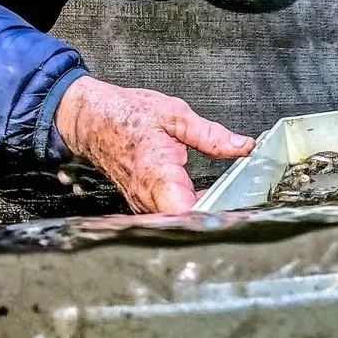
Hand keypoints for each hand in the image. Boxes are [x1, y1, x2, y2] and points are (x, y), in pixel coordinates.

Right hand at [54, 76, 254, 213]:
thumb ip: (212, 134)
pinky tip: (205, 196)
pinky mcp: (143, 202)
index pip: (187, 215)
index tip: (236, 210)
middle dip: (214, 215)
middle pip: (187, 222)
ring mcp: (143, 203)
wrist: (93, 119)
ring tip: (227, 201)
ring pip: (178, 220)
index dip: (213, 217)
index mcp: (158, 176)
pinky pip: (169, 213)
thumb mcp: (176, 115)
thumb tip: (243, 146)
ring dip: (202, 212)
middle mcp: (147, 197)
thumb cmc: (127, 115)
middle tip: (240, 205)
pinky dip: (189, 207)